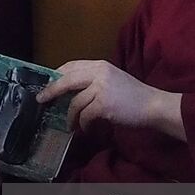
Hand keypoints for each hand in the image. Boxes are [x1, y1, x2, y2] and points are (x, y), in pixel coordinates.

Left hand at [38, 60, 186, 140]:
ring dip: (71, 117)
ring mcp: (101, 88)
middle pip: (67, 80)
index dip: (57, 75)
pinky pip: (85, 116)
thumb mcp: (113, 80)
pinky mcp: (104, 104)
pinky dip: (83, 124)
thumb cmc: (134, 96)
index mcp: (100, 65)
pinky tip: (86, 129)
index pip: (72, 65)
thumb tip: (70, 90)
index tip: (48, 84)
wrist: (153, 105)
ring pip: (75, 102)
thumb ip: (93, 81)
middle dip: (52, 90)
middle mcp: (99, 73)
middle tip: (42, 99)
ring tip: (71, 125)